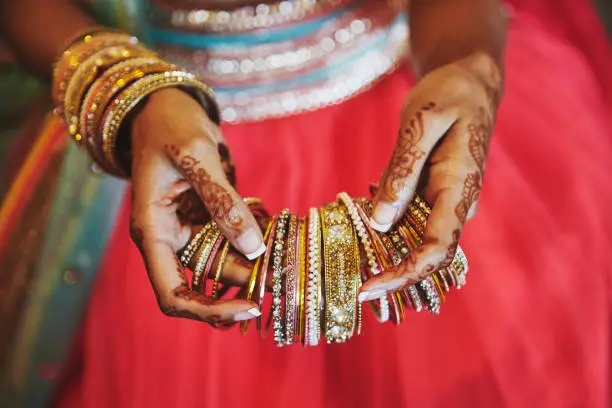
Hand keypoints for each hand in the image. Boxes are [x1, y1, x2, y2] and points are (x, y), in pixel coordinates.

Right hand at [129, 88, 264, 323]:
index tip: (249, 307)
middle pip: (205, 282)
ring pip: (224, 263)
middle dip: (244, 285)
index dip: (208, 310)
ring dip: (255, 266)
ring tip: (291, 260)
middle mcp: (169, 239)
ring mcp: (189, 230)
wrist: (167, 106)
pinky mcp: (207, 219)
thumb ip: (222, 202)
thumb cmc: (171, 125)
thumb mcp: (196, 157)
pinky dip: (255, 243)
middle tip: (286, 278)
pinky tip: (281, 240)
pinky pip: (232, 241)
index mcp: (153, 231)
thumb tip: (252, 247)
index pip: (173, 294)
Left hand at [360, 52, 502, 298]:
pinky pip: (411, 220)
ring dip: (386, 253)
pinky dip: (387, 226)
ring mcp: (447, 202)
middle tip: (351, 283)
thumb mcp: (421, 123)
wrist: (470, 83)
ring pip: (416, 240)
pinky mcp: (434, 195)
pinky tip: (365, 215)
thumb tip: (381, 222)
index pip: (437, 249)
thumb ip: (403, 171)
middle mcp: (457, 204)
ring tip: (350, 254)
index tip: (369, 288)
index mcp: (459, 188)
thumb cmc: (449, 96)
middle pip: (426, 254)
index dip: (403, 274)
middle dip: (390, 273)